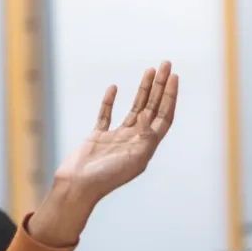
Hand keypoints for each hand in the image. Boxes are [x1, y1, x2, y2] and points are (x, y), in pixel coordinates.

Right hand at [31, 63, 179, 245]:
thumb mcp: (132, 158)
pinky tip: (114, 87)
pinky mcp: (98, 137)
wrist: (77, 187)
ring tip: (150, 69)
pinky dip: (110, 101)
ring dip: (143, 89)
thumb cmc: (105, 178)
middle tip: (166, 63)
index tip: (174, 77)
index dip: (171, 97)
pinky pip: (106, 115)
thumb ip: (144, 137)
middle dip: (160, 86)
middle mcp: (134, 141)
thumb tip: (152, 116)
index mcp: (146, 147)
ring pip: (134, 108)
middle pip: (152, 108)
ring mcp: (116, 138)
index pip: (164, 117)